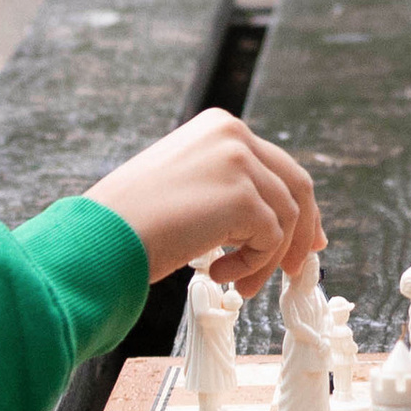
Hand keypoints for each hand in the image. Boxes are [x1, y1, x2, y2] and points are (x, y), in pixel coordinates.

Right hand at [86, 109, 324, 297]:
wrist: (102, 234)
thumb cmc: (133, 219)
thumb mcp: (187, 184)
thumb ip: (231, 188)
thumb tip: (276, 220)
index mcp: (219, 127)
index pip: (277, 165)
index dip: (297, 204)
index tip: (307, 237)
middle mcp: (234, 134)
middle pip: (296, 185)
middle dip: (302, 230)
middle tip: (294, 269)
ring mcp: (240, 163)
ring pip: (286, 218)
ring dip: (266, 259)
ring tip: (239, 284)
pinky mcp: (242, 198)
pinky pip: (271, 239)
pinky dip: (253, 265)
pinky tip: (218, 274)